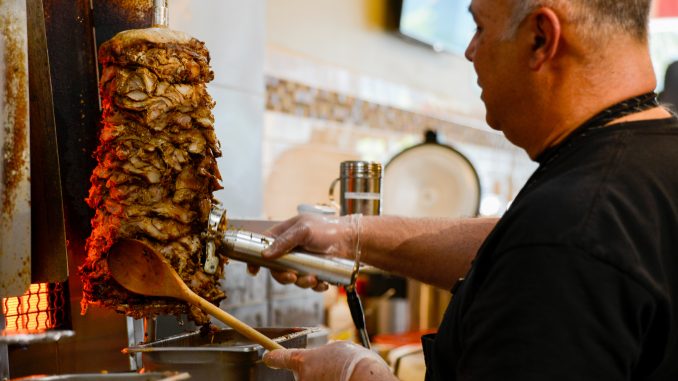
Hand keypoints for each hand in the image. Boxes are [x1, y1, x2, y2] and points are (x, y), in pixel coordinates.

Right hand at [247, 214, 360, 290]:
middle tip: (292, 277)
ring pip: (293, 279)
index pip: (263, 245)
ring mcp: (302, 261)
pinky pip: (308, 284)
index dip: (256, 258)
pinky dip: (315, 286)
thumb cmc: (328, 229)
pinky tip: (322, 282)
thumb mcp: (304, 230)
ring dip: (301, 282)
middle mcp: (291, 249)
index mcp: (284, 234)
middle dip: (283, 276)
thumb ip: (284, 241)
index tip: (253, 270)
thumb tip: (265, 254)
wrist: (352, 240)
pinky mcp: (314, 271)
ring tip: (314, 279)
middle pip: (277, 268)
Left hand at [263, 341, 392, 380]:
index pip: (282, 358)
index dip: (274, 357)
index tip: (268, 356)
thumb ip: (328, 352)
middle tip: (337, 371)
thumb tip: (326, 354)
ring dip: (328, 379)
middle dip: (318, 373)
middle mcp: (303, 379)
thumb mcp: (341, 348)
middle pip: (305, 375)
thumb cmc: (357, 363)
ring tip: (346, 378)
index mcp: (305, 361)